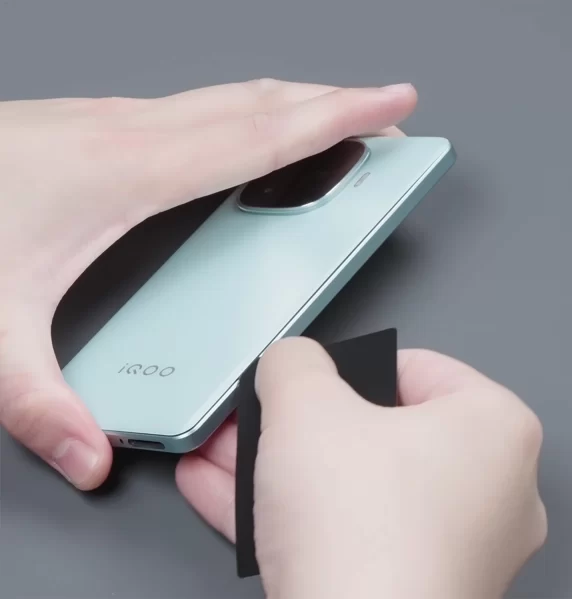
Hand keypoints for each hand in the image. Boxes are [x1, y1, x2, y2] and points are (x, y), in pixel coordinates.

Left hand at [0, 79, 416, 489]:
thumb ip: (42, 399)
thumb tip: (88, 456)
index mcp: (131, 171)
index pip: (263, 137)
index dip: (338, 118)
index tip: (389, 105)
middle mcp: (133, 134)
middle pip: (261, 105)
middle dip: (336, 103)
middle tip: (385, 113)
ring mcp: (118, 124)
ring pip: (231, 100)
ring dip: (294, 103)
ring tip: (337, 117)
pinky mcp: (104, 130)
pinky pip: (201, 112)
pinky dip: (249, 115)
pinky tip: (253, 135)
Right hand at [177, 338, 546, 598]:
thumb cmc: (359, 520)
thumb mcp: (307, 404)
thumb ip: (295, 362)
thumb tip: (291, 361)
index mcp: (490, 428)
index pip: (412, 368)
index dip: (348, 364)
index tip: (310, 376)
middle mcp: (484, 490)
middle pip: (370, 431)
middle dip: (294, 422)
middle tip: (257, 413)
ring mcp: (445, 547)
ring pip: (344, 484)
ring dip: (276, 465)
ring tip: (223, 449)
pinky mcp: (402, 588)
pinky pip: (335, 531)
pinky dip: (282, 510)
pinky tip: (222, 492)